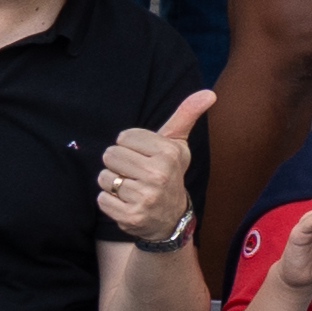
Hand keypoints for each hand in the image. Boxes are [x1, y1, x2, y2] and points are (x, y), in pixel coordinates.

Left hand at [99, 85, 218, 245]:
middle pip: (111, 155)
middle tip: (136, 173)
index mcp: (169, 153)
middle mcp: (158, 174)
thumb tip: (209, 92)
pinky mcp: (130, 216)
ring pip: (104, 177)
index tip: (143, 156)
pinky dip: (109, 201)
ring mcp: (145, 197)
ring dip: (113, 183)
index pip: (124, 137)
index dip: (130, 146)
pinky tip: (126, 202)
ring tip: (131, 187)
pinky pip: (102, 199)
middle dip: (119, 164)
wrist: (171, 218)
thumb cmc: (170, 173)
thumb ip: (186, 115)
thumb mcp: (178, 145)